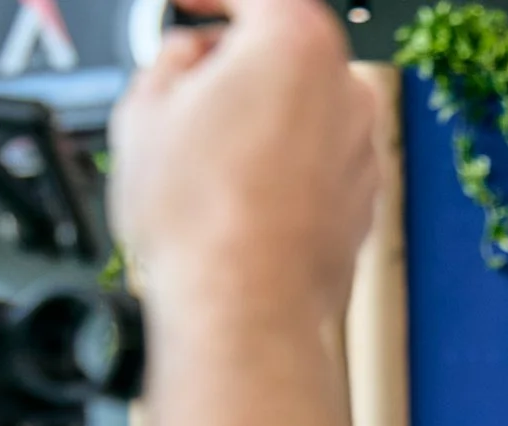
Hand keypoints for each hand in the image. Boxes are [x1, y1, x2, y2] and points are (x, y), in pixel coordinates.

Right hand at [107, 0, 375, 322]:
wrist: (241, 312)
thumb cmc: (201, 222)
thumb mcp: (144, 110)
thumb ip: (171, 60)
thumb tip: (186, 60)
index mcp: (298, 42)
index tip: (186, 3)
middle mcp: (347, 90)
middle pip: (283, 53)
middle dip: (233, 66)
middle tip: (182, 94)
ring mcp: (363, 150)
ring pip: (300, 111)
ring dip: (258, 121)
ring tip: (203, 164)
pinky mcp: (364, 203)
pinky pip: (314, 164)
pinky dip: (282, 169)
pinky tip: (237, 199)